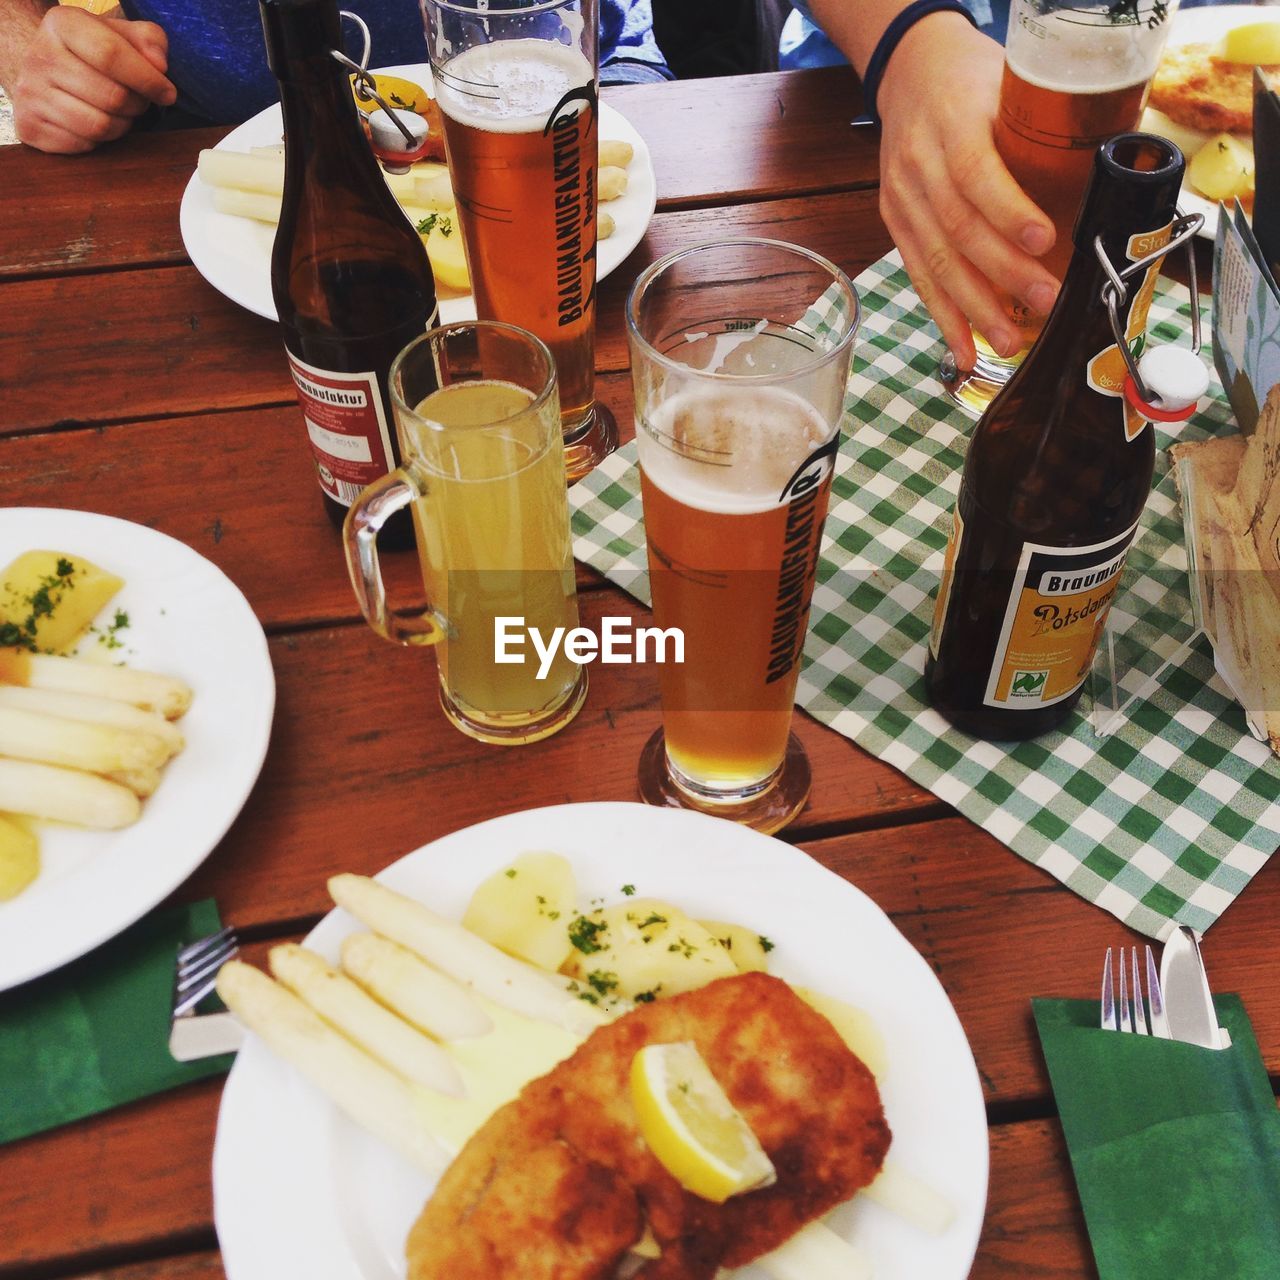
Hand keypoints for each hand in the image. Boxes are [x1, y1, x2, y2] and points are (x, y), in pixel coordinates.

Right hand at [10, 6, 175, 153]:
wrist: (42, 69)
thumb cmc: (92, 53)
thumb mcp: (121, 34)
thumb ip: (148, 40)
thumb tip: (159, 66)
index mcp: (62, 24)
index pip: (110, 54)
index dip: (148, 79)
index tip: (168, 93)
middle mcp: (39, 56)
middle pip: (112, 97)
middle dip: (137, 105)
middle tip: (137, 100)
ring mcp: (30, 93)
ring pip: (100, 126)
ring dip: (122, 125)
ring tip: (118, 111)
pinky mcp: (30, 127)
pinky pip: (84, 145)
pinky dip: (99, 141)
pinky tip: (94, 121)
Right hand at [875, 16, 1059, 369]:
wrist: (909, 71)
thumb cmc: (971, 80)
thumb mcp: (1007, 84)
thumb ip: (1040, 129)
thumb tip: (1109, 177)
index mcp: (951, 123)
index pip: (975, 173)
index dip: (1008, 211)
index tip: (1045, 240)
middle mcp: (918, 166)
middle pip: (958, 229)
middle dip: (1004, 273)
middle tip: (1048, 301)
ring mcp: (902, 200)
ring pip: (936, 262)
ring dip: (974, 308)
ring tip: (1008, 341)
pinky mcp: (895, 225)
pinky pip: (919, 277)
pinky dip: (943, 317)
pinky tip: (962, 351)